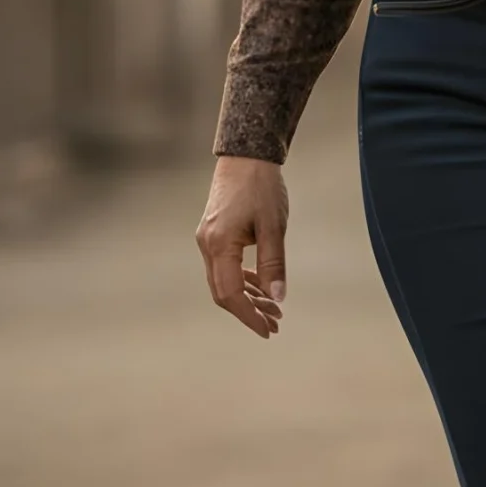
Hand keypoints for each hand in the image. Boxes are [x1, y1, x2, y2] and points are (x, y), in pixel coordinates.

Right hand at [196, 157, 288, 337]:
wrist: (246, 156)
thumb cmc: (261, 188)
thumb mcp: (273, 227)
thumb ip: (274, 264)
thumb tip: (278, 298)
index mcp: (219, 245)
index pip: (230, 294)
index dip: (249, 316)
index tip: (268, 330)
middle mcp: (207, 245)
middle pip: (223, 292)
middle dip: (249, 311)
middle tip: (276, 324)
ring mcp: (208, 240)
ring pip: (224, 281)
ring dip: (248, 297)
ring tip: (274, 309)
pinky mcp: (214, 234)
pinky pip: (225, 267)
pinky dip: (243, 280)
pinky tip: (262, 287)